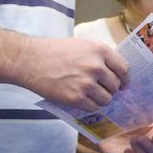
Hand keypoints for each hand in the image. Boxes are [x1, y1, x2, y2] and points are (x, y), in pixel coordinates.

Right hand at [15, 37, 129, 109]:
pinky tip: (81, 99)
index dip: (124, 78)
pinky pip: (93, 107)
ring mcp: (86, 83)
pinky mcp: (75, 97)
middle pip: (116, 86)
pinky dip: (89, 106)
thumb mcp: (83, 45)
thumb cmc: (54, 50)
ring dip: (100, 99)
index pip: (124, 69)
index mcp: (100, 50)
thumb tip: (117, 73)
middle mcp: (96, 66)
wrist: (29, 59)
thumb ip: (100, 57)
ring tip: (89, 94)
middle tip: (100, 88)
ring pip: (107, 99)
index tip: (122, 83)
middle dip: (110, 89)